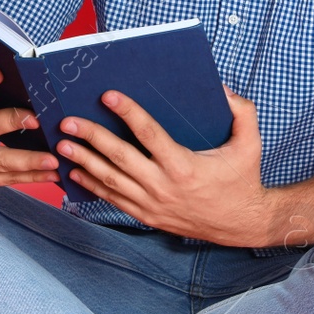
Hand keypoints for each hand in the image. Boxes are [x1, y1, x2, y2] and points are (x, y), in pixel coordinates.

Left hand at [55, 84, 275, 245]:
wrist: (240, 224)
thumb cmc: (242, 179)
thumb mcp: (250, 144)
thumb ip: (242, 112)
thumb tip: (223, 88)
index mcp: (184, 165)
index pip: (149, 133)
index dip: (128, 112)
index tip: (108, 96)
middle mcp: (164, 186)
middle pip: (119, 158)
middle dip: (91, 138)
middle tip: (68, 122)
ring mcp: (152, 204)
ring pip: (111, 181)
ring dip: (84, 162)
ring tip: (63, 145)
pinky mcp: (147, 216)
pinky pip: (114, 200)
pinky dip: (93, 186)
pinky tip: (76, 173)